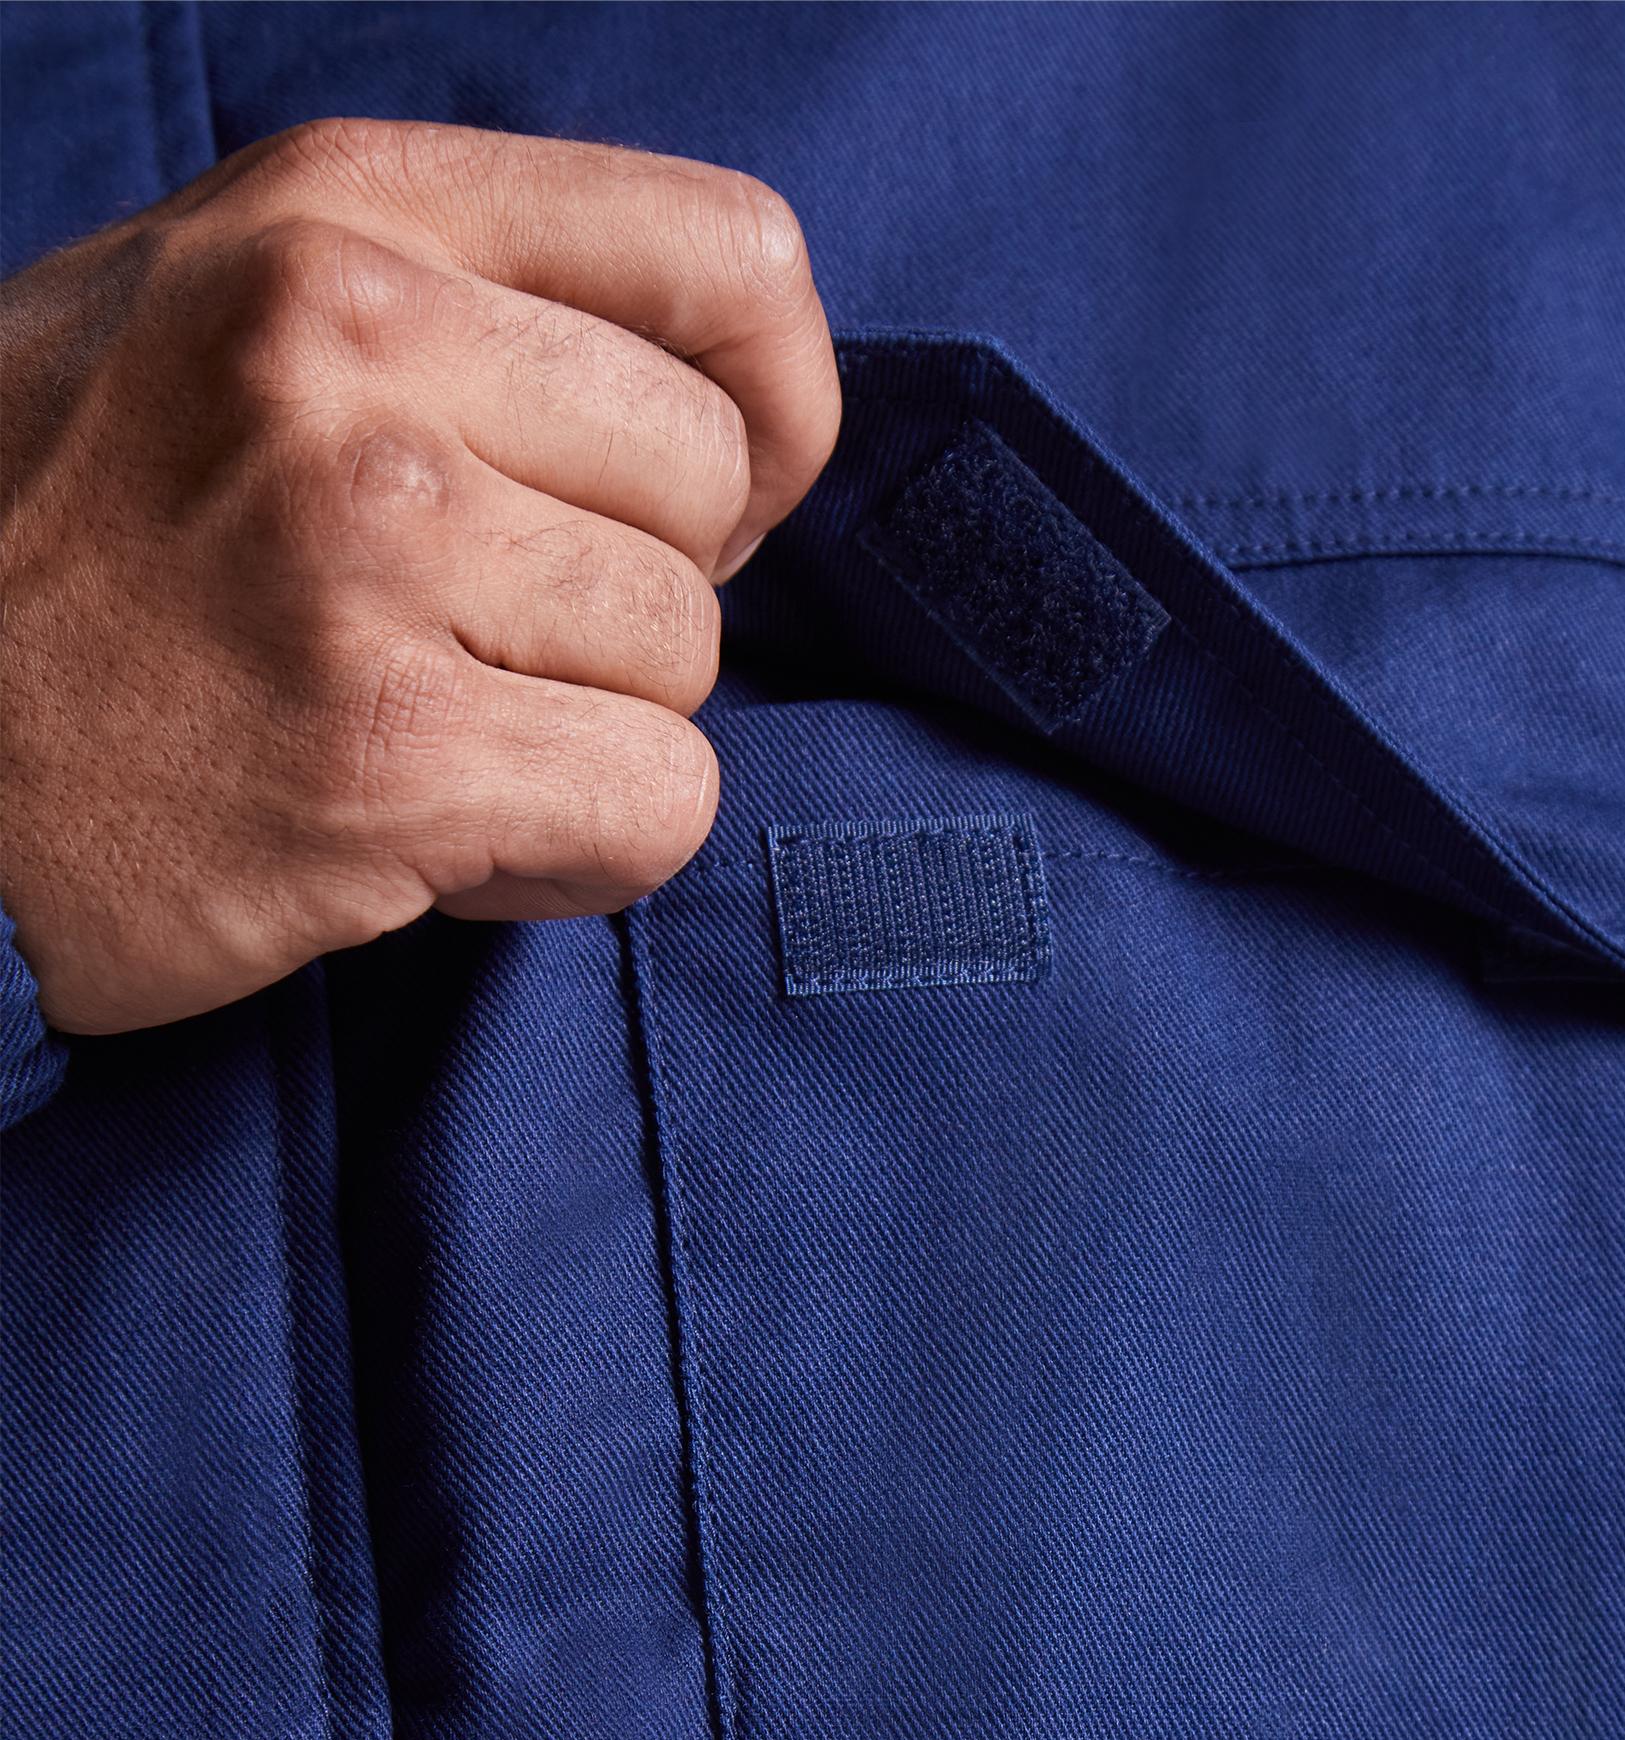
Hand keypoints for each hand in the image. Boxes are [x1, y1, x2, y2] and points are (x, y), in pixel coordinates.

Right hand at [0, 119, 839, 1033]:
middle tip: (492, 648)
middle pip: (712, 482)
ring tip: (427, 743)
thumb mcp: (206, 321)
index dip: (772, 401)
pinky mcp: (379, 755)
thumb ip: (443, 312)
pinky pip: (653, 808)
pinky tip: (440, 846)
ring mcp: (364, 550)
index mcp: (336, 215)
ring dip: (588, 736)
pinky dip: (575, 859)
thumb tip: (709, 408)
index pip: (726, 257)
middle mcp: (353, 350)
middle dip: (637, 599)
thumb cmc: (48, 548)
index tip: (719, 496)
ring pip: (687, 660)